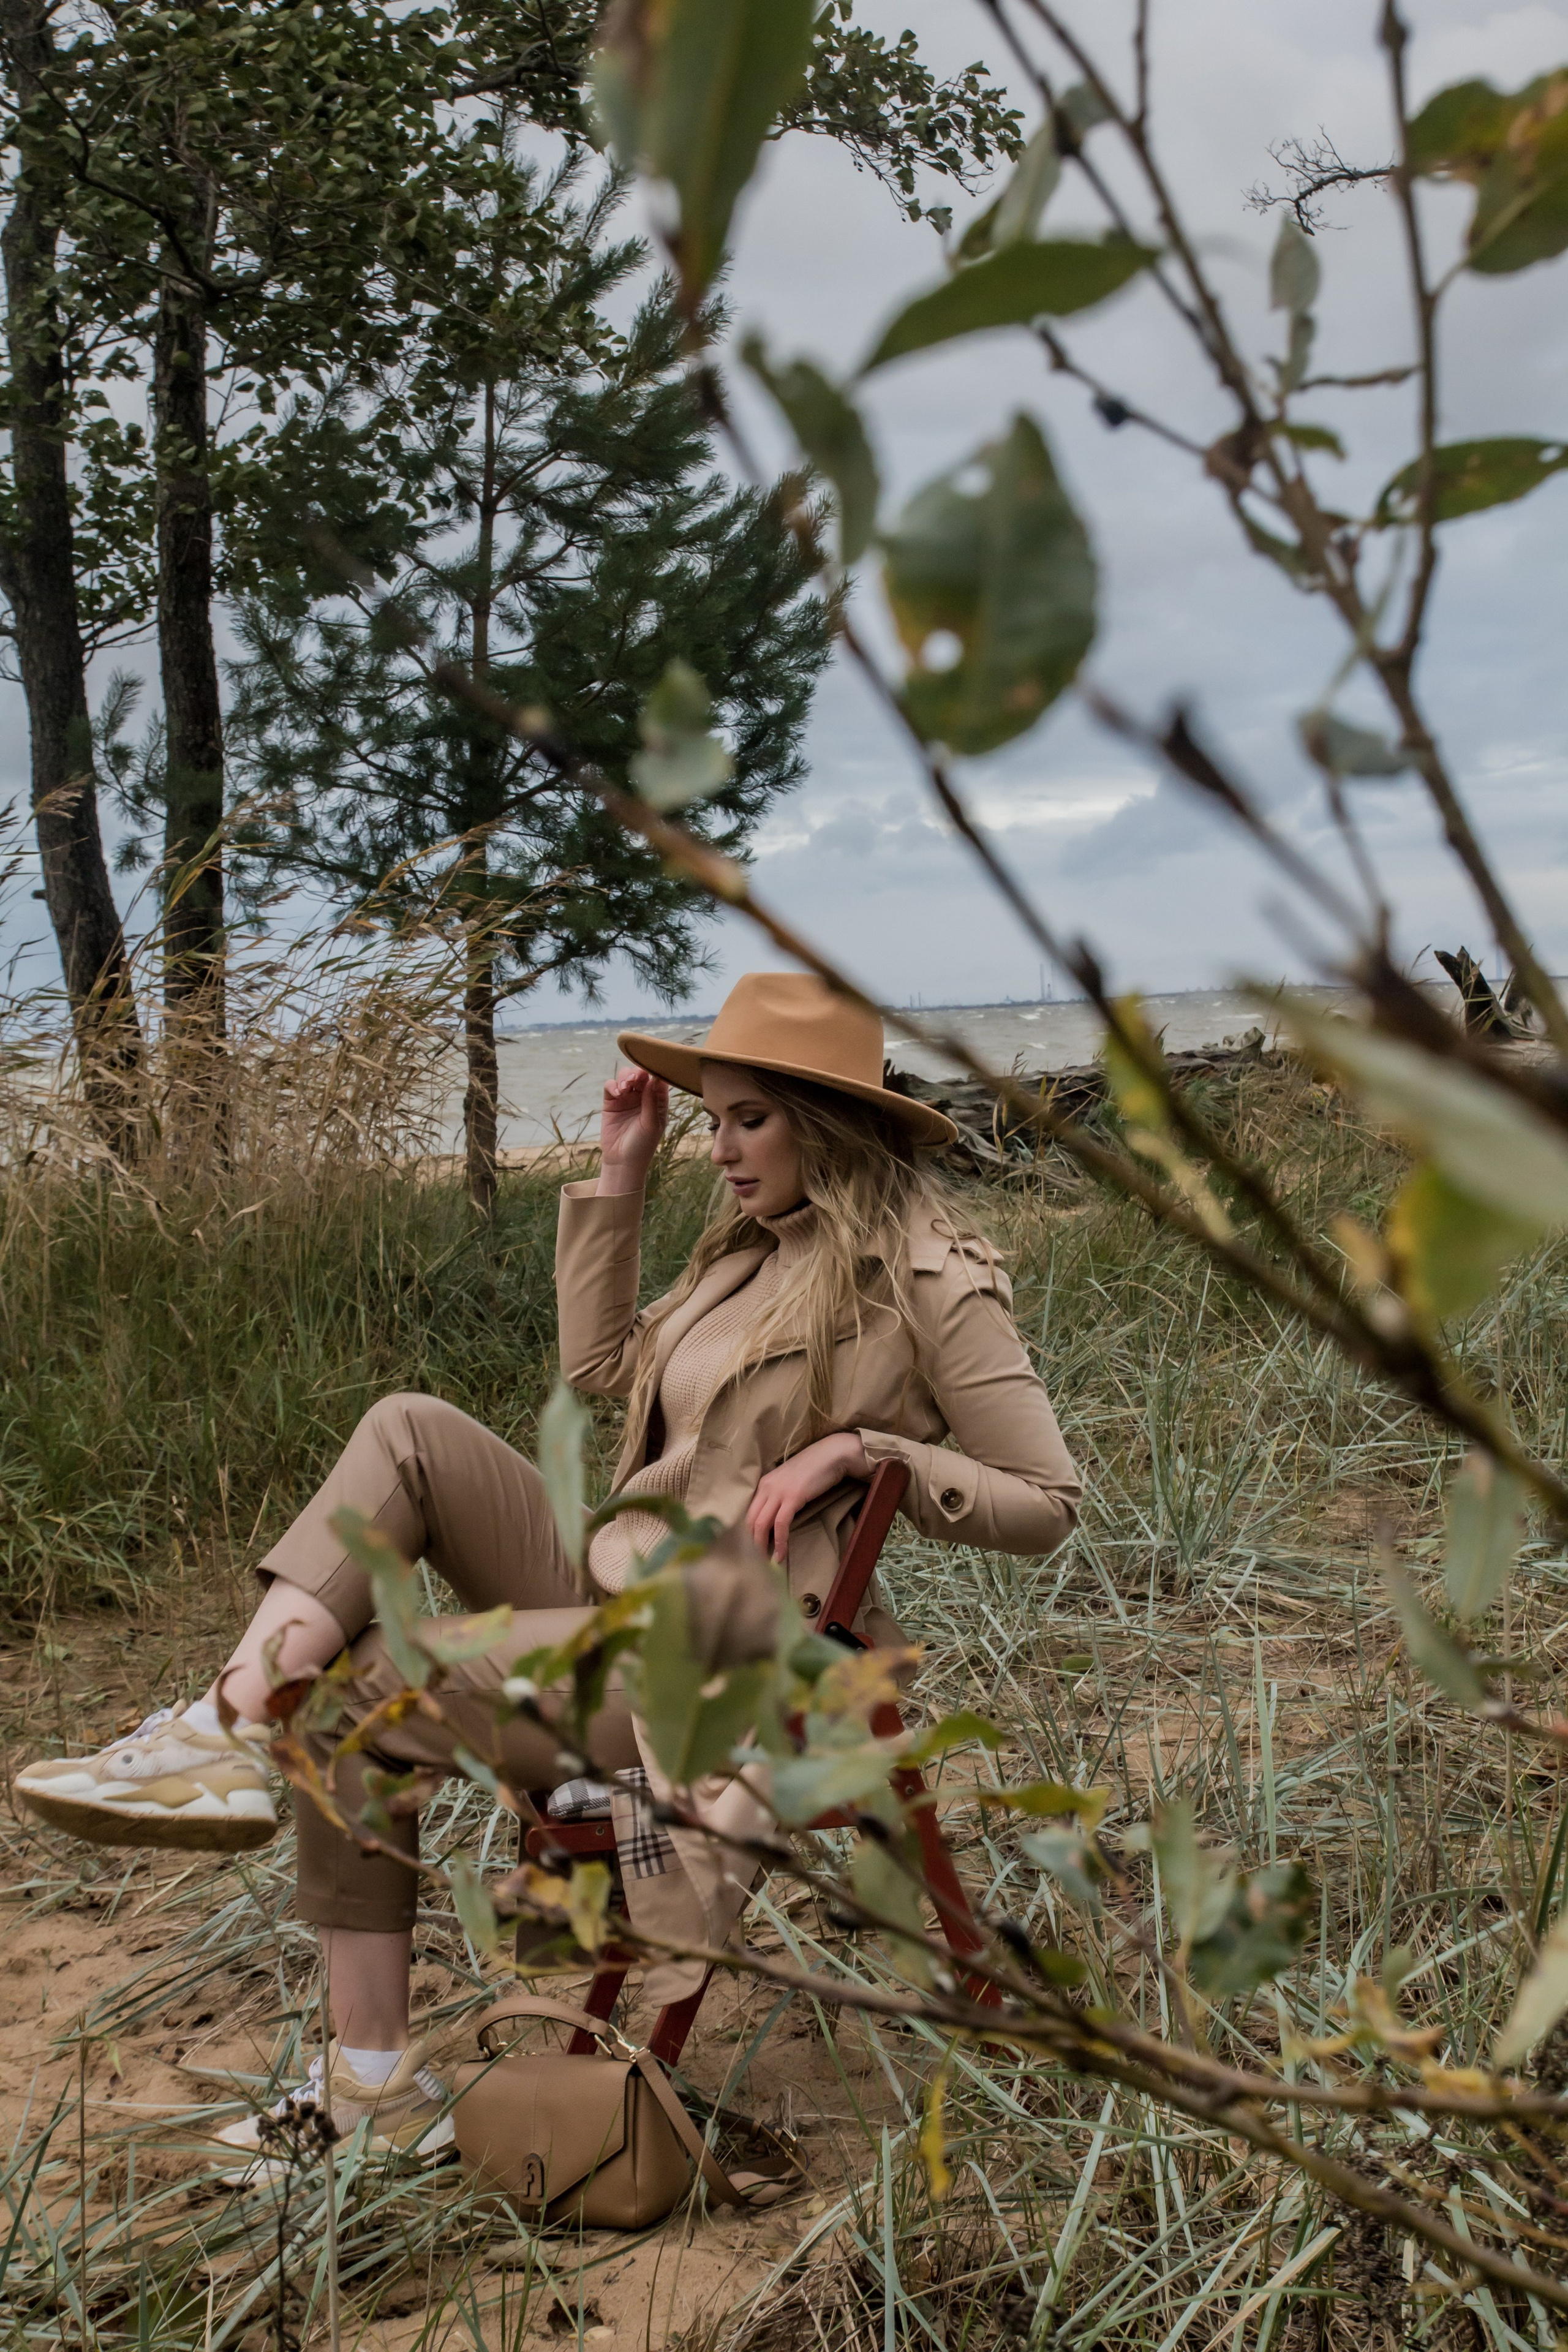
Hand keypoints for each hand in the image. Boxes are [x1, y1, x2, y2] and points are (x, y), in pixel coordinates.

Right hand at [597, 1066, 668, 1195]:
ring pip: (625, 1076)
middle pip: (641, 1074)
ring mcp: (626, 1098)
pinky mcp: (611, 1103)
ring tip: (625, 1089)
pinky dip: (613, 1085)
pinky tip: (617, 1094)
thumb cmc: (642, 1145)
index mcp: (657, 1101)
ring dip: (625, 1077)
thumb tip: (653, 1079)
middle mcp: (642, 1097)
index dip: (655, 1072)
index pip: (658, 1080)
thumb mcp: (651, 1124)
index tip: (651, 1072)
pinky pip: (611, 1086)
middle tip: (635, 1080)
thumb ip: (652, 1101)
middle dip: (638, 1073)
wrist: (622, 1161)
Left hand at [746, 1431, 868, 1564]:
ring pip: (761, 1524)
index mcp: (764, 1483)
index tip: (753, 1548)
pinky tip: (781, 1554)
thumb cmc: (814, 1468)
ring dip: (762, 1546)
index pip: (748, 1512)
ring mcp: (779, 1492)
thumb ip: (781, 1496)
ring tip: (766, 1561)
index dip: (748, 1533)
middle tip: (756, 1561)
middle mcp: (767, 1487)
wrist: (832, 1455)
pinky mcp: (793, 1497)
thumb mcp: (791, 1482)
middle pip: (750, 1520)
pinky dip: (780, 1542)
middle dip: (751, 1543)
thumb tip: (778, 1519)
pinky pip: (781, 1524)